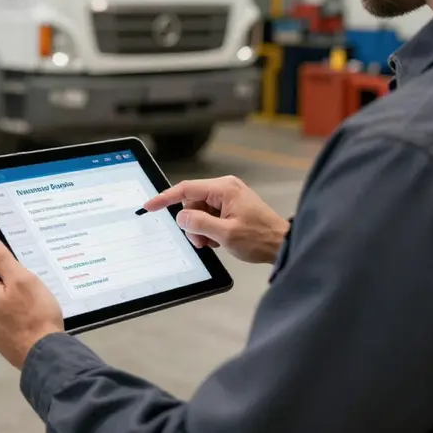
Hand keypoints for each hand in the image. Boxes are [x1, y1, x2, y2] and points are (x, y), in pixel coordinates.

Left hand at [0, 234, 63, 369]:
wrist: (44, 354)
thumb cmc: (35, 315)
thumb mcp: (21, 279)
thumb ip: (0, 258)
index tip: (17, 259)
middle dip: (6, 273)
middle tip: (28, 278)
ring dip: (10, 290)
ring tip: (31, 296)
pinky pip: (0, 311)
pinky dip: (12, 306)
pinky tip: (28, 311)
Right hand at [144, 175, 290, 264]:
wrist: (282, 244)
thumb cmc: (261, 238)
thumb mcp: (226, 234)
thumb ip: (199, 224)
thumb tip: (181, 217)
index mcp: (224, 189)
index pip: (186, 189)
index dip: (165, 198)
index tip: (150, 206)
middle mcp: (225, 188)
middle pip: (192, 203)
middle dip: (192, 224)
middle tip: (201, 241)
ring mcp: (228, 197)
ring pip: (199, 212)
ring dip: (201, 230)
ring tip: (213, 242)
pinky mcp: (231, 207)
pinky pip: (209, 216)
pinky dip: (209, 229)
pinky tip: (219, 239)